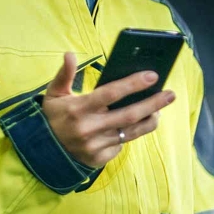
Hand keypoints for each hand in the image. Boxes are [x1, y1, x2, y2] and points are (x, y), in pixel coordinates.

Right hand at [41, 52, 175, 167]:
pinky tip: (134, 125)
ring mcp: (95, 146)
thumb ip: (64, 74)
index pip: (111, 94)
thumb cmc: (52, 117)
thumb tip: (70, 54)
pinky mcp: (99, 159)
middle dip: (153, 103)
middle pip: (129, 115)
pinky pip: (121, 145)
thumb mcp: (53, 94)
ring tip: (160, 110)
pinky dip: (129, 134)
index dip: (134, 84)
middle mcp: (88, 128)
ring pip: (131, 132)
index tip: (153, 75)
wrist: (42, 152)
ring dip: (149, 120)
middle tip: (171, 94)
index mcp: (78, 108)